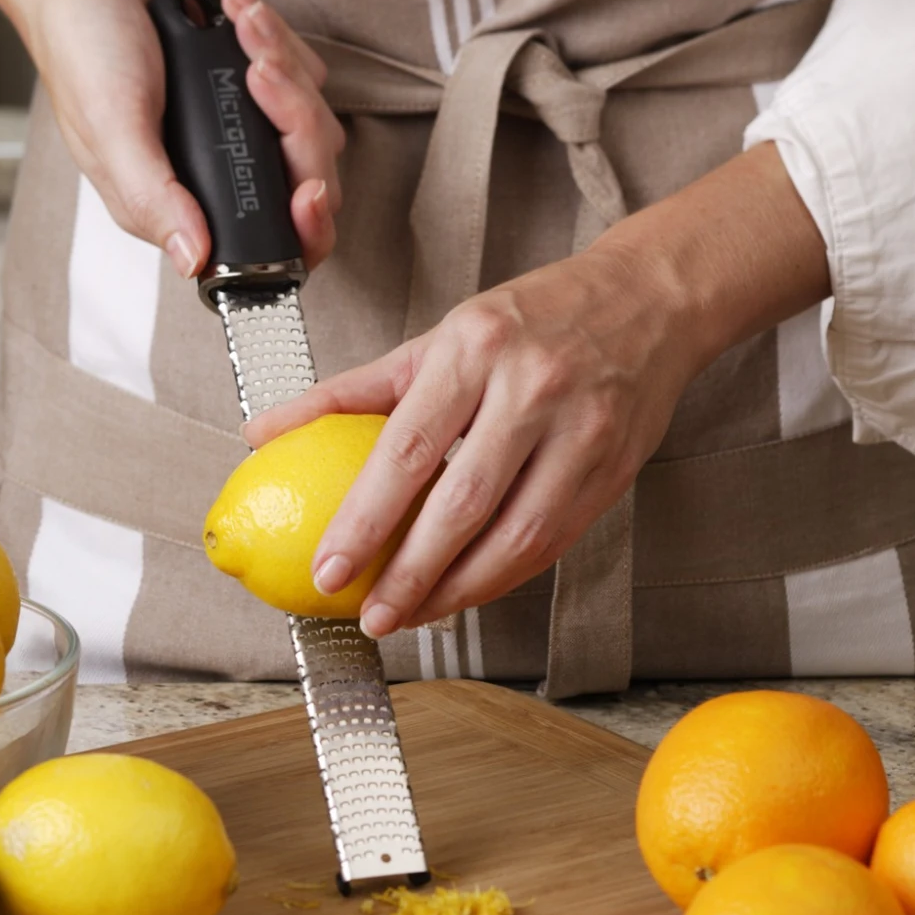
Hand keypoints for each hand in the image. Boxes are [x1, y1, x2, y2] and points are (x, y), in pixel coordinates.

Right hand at [0, 0, 342, 276]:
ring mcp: (248, 127)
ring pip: (315, 121)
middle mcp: (226, 172)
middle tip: (256, 72)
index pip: (276, 246)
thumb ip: (152, 198)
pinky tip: (235, 12)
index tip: (309, 190)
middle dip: (296, 121)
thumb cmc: (84, 54)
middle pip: (310, 178)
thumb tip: (192, 259)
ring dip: (284, 67)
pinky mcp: (262, 80)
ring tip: (238, 26)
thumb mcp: (110, 131)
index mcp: (188, 203)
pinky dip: (278, 36)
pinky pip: (305, 70)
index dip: (307, 228)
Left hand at [246, 142, 829, 634]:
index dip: (365, 519)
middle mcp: (532, 387)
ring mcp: (581, 431)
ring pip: (515, 536)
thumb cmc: (534, 318)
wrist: (650, 299)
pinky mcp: (615, 468)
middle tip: (370, 614)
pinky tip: (468, 592)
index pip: (409, 448)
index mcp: (476, 346)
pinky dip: (505, 576)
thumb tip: (264, 432)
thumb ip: (356, 389)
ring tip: (413, 615)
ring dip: (459, 590)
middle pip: (461, 503)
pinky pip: (553, 541)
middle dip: (410, 573)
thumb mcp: (441, 334)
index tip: (330, 568)